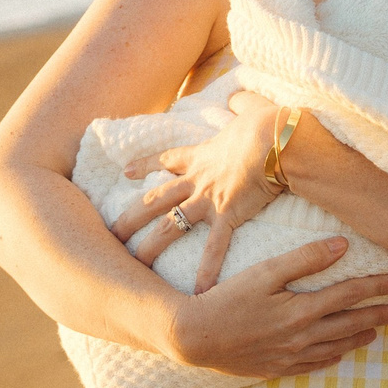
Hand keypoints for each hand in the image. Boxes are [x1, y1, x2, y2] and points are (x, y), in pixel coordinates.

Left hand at [115, 90, 288, 289]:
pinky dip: (206, 271)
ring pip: (170, 226)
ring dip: (151, 247)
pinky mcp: (228, 214)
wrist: (278, 138)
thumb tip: (241, 95)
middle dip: (130, 217)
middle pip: (155, 199)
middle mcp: (198, 179)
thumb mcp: (251, 108)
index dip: (146, 165)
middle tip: (110, 233)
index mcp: (202, 155)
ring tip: (133, 265)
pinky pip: (213, 248)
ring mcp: (209, 199)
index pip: (167, 160)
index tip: (126, 172)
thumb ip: (243, 103)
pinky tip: (198, 292)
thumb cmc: (267, 123)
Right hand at [163, 236, 387, 377]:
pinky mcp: (276, 368)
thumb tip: (342, 246)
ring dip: (360, 336)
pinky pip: (314, 365)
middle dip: (379, 315)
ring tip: (378, 330)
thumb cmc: (227, 298)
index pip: (351, 295)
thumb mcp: (265, 271)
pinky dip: (332, 356)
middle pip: (351, 323)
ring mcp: (290, 356)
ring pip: (336, 346)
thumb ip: (304, 259)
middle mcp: (302, 337)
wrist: (194, 337)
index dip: (379, 287)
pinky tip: (340, 352)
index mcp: (302, 310)